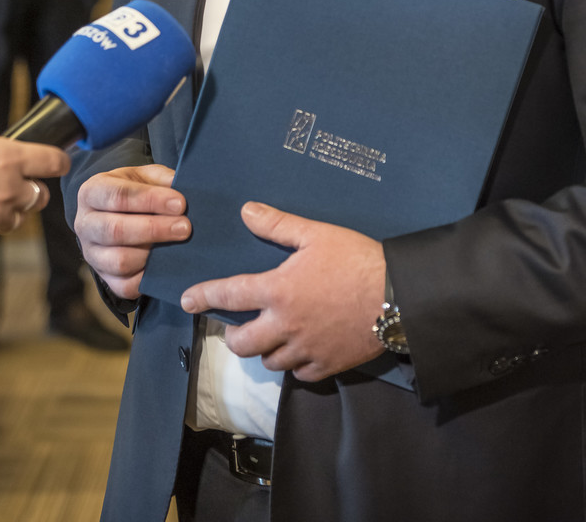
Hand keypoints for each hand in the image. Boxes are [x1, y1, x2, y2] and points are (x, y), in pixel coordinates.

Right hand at [75, 165, 190, 299]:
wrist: (117, 215)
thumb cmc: (134, 192)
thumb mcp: (144, 176)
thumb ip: (161, 179)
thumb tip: (184, 189)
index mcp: (92, 192)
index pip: (117, 196)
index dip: (150, 200)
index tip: (180, 204)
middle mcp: (85, 224)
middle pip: (115, 230)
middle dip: (154, 229)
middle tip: (185, 227)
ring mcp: (92, 254)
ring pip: (119, 260)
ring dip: (152, 255)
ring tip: (178, 247)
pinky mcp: (104, 278)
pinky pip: (125, 286)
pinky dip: (147, 279)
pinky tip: (165, 266)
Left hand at [181, 203, 385, 380]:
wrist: (398, 296)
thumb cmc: (356, 259)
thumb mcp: (316, 234)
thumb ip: (278, 225)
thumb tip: (246, 211)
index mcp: (278, 291)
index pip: (228, 295)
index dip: (203, 297)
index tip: (186, 300)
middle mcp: (285, 325)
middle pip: (242, 343)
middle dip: (234, 334)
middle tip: (239, 323)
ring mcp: (305, 350)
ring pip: (269, 361)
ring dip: (265, 348)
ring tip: (273, 333)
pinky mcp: (326, 366)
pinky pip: (298, 374)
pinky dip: (294, 363)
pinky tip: (301, 348)